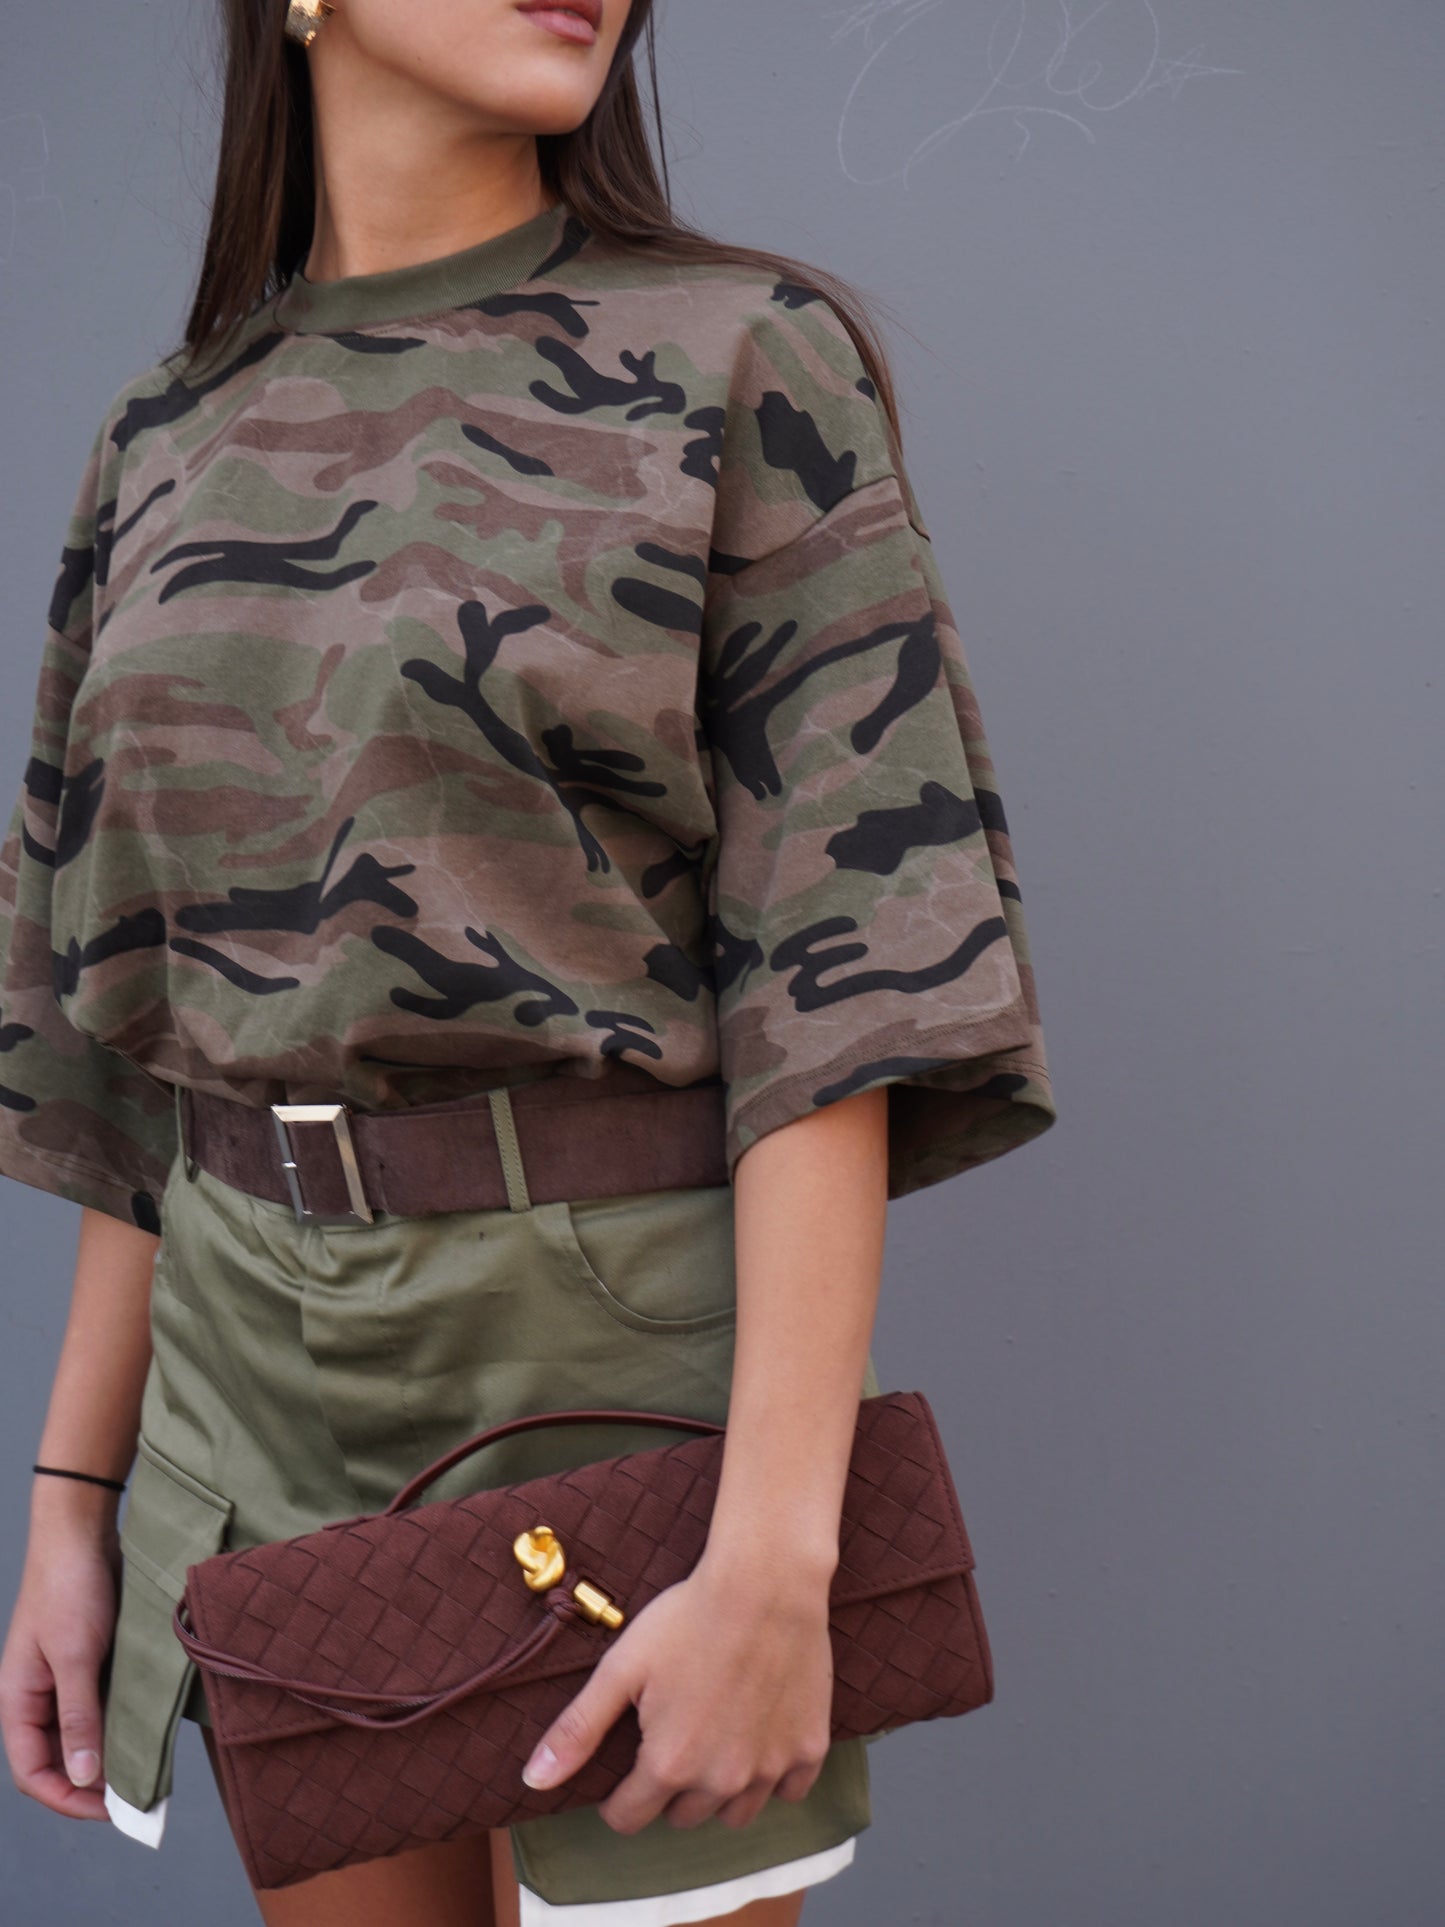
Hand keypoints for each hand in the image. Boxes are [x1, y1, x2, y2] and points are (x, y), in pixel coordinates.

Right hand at [0, 1496, 121, 1820]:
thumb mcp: (75, 1656)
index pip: (32, 1772)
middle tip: (134, 1798)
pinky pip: (99, 1706)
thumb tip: (84, 1776)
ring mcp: (62, 1679)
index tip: (110, 1811)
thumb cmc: (69, 1587)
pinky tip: (144, 1729)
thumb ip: (78, 1717)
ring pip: (80, 1735)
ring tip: (144, 1770)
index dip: (67, 1798)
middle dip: (90, 1785)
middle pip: (56, 1760)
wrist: (82, 1531)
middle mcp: (36, 1696)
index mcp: (18, 1701)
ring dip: (107, 1754)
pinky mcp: (88, 1662)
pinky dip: (118, 1723)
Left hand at [520, 1547, 835, 1834]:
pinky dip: (773, 1776)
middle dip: (670, 1788)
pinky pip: (789, 1791)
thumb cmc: (689, 1618)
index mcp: (668, 1764)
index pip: (629, 1817)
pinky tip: (760, 1738)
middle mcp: (720, 1782)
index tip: (623, 1771)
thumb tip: (534, 1781)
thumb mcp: (621, 1667)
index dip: (618, 1798)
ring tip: (714, 1743)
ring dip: (720, 1791)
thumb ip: (578, 1729)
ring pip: (736, 1813)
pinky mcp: (807, 1750)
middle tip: (673, 1737)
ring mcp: (769, 1769)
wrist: (765, 1583)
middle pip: (683, 1816)